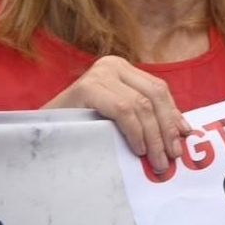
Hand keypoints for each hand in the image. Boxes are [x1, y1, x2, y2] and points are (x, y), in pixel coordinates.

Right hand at [42, 55, 190, 175]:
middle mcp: (113, 65)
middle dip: (166, 128)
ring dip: (154, 135)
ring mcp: (100, 73)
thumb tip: (183, 132)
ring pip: (141, 105)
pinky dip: (135, 131)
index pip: (158, 90)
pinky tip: (138, 148)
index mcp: (123, 69)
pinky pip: (123, 110)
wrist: (41, 130)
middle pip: (154, 95)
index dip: (173, 115)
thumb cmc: (81, 125)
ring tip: (157, 159)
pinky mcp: (88, 87)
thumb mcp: (118, 116)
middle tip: (171, 156)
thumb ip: (146, 116)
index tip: (183, 138)